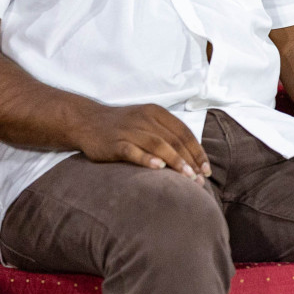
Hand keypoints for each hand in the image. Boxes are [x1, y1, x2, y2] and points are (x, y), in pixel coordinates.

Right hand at [75, 104, 210, 181]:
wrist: (87, 121)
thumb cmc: (124, 126)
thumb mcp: (148, 123)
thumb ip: (168, 135)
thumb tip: (194, 160)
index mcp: (157, 113)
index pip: (184, 133)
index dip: (197, 152)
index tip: (206, 170)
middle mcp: (145, 119)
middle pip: (174, 140)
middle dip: (190, 161)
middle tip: (199, 180)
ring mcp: (129, 130)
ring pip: (158, 145)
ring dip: (175, 161)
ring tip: (187, 177)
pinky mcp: (115, 142)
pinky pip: (133, 151)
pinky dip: (147, 159)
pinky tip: (158, 168)